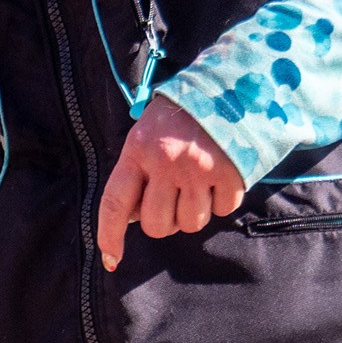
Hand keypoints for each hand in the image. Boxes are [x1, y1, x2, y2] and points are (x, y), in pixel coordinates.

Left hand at [95, 95, 245, 271]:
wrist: (232, 82)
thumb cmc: (182, 113)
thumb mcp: (148, 133)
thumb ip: (137, 172)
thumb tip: (129, 219)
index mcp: (138, 150)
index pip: (114, 203)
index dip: (109, 236)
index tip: (112, 260)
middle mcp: (165, 162)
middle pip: (156, 225)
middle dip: (164, 222)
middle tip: (174, 199)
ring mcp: (199, 169)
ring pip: (190, 223)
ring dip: (194, 213)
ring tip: (198, 184)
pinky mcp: (231, 173)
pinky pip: (223, 210)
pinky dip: (223, 200)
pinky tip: (221, 175)